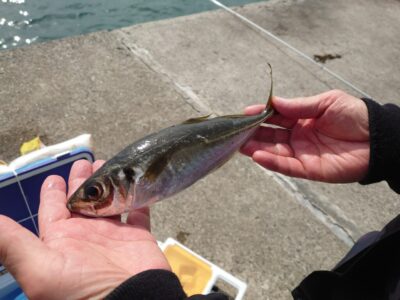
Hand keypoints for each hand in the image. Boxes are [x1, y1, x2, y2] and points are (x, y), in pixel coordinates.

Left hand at [0, 160, 169, 299]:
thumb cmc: (81, 289)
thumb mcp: (39, 269)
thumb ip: (13, 243)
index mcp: (61, 239)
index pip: (53, 209)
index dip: (52, 192)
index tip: (54, 177)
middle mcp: (86, 234)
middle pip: (83, 199)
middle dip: (82, 180)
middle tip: (85, 163)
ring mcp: (113, 234)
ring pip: (109, 200)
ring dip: (109, 183)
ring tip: (109, 166)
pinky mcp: (138, 235)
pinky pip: (138, 210)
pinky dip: (137, 196)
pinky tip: (136, 183)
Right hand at [241, 90, 369, 182]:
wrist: (379, 139)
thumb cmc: (355, 116)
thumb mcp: (326, 102)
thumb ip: (299, 106)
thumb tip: (274, 103)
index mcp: (302, 119)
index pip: (276, 118)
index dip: (261, 115)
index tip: (245, 112)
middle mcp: (298, 137)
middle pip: (271, 135)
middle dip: (253, 133)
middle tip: (236, 131)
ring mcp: (302, 154)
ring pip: (274, 151)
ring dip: (257, 148)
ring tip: (240, 144)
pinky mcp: (309, 169)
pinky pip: (287, 166)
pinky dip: (272, 162)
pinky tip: (258, 156)